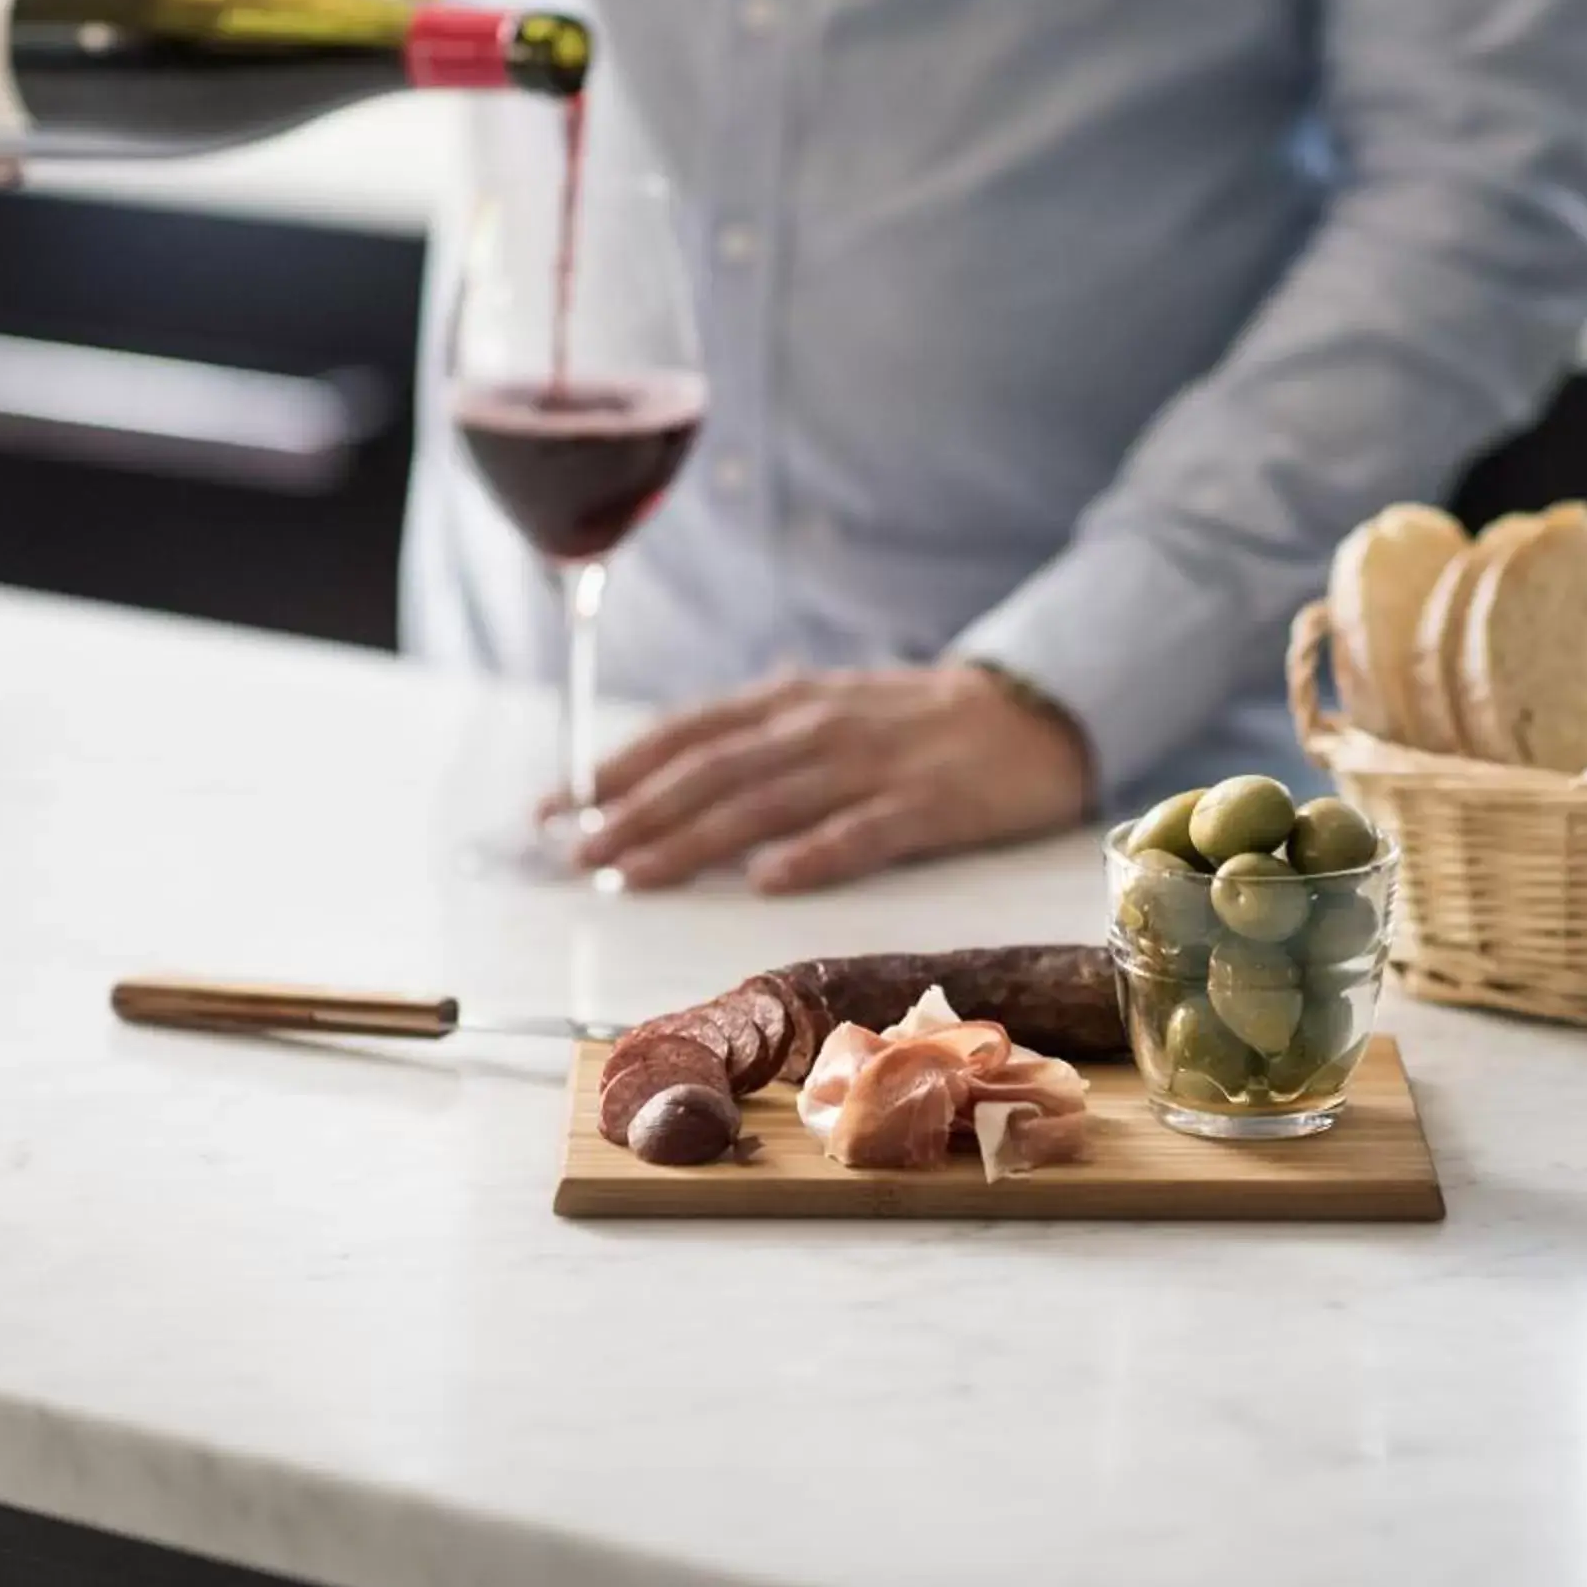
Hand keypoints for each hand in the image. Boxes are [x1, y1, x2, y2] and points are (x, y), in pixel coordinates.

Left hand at [562, 665, 1095, 893]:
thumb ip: (759, 741)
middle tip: (577, 855)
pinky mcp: (928, 805)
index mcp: (790, 704)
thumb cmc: (916, 723)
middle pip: (712, 773)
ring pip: (768, 803)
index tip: (555, 807)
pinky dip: (814, 854)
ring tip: (636, 874)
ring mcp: (873, 765)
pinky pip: (864, 832)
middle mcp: (819, 727)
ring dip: (695, 839)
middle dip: (636, 814)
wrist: (1030, 712)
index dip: (618, 769)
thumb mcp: (828, 711)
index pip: (687, 735)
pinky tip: (770, 882)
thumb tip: (671, 777)